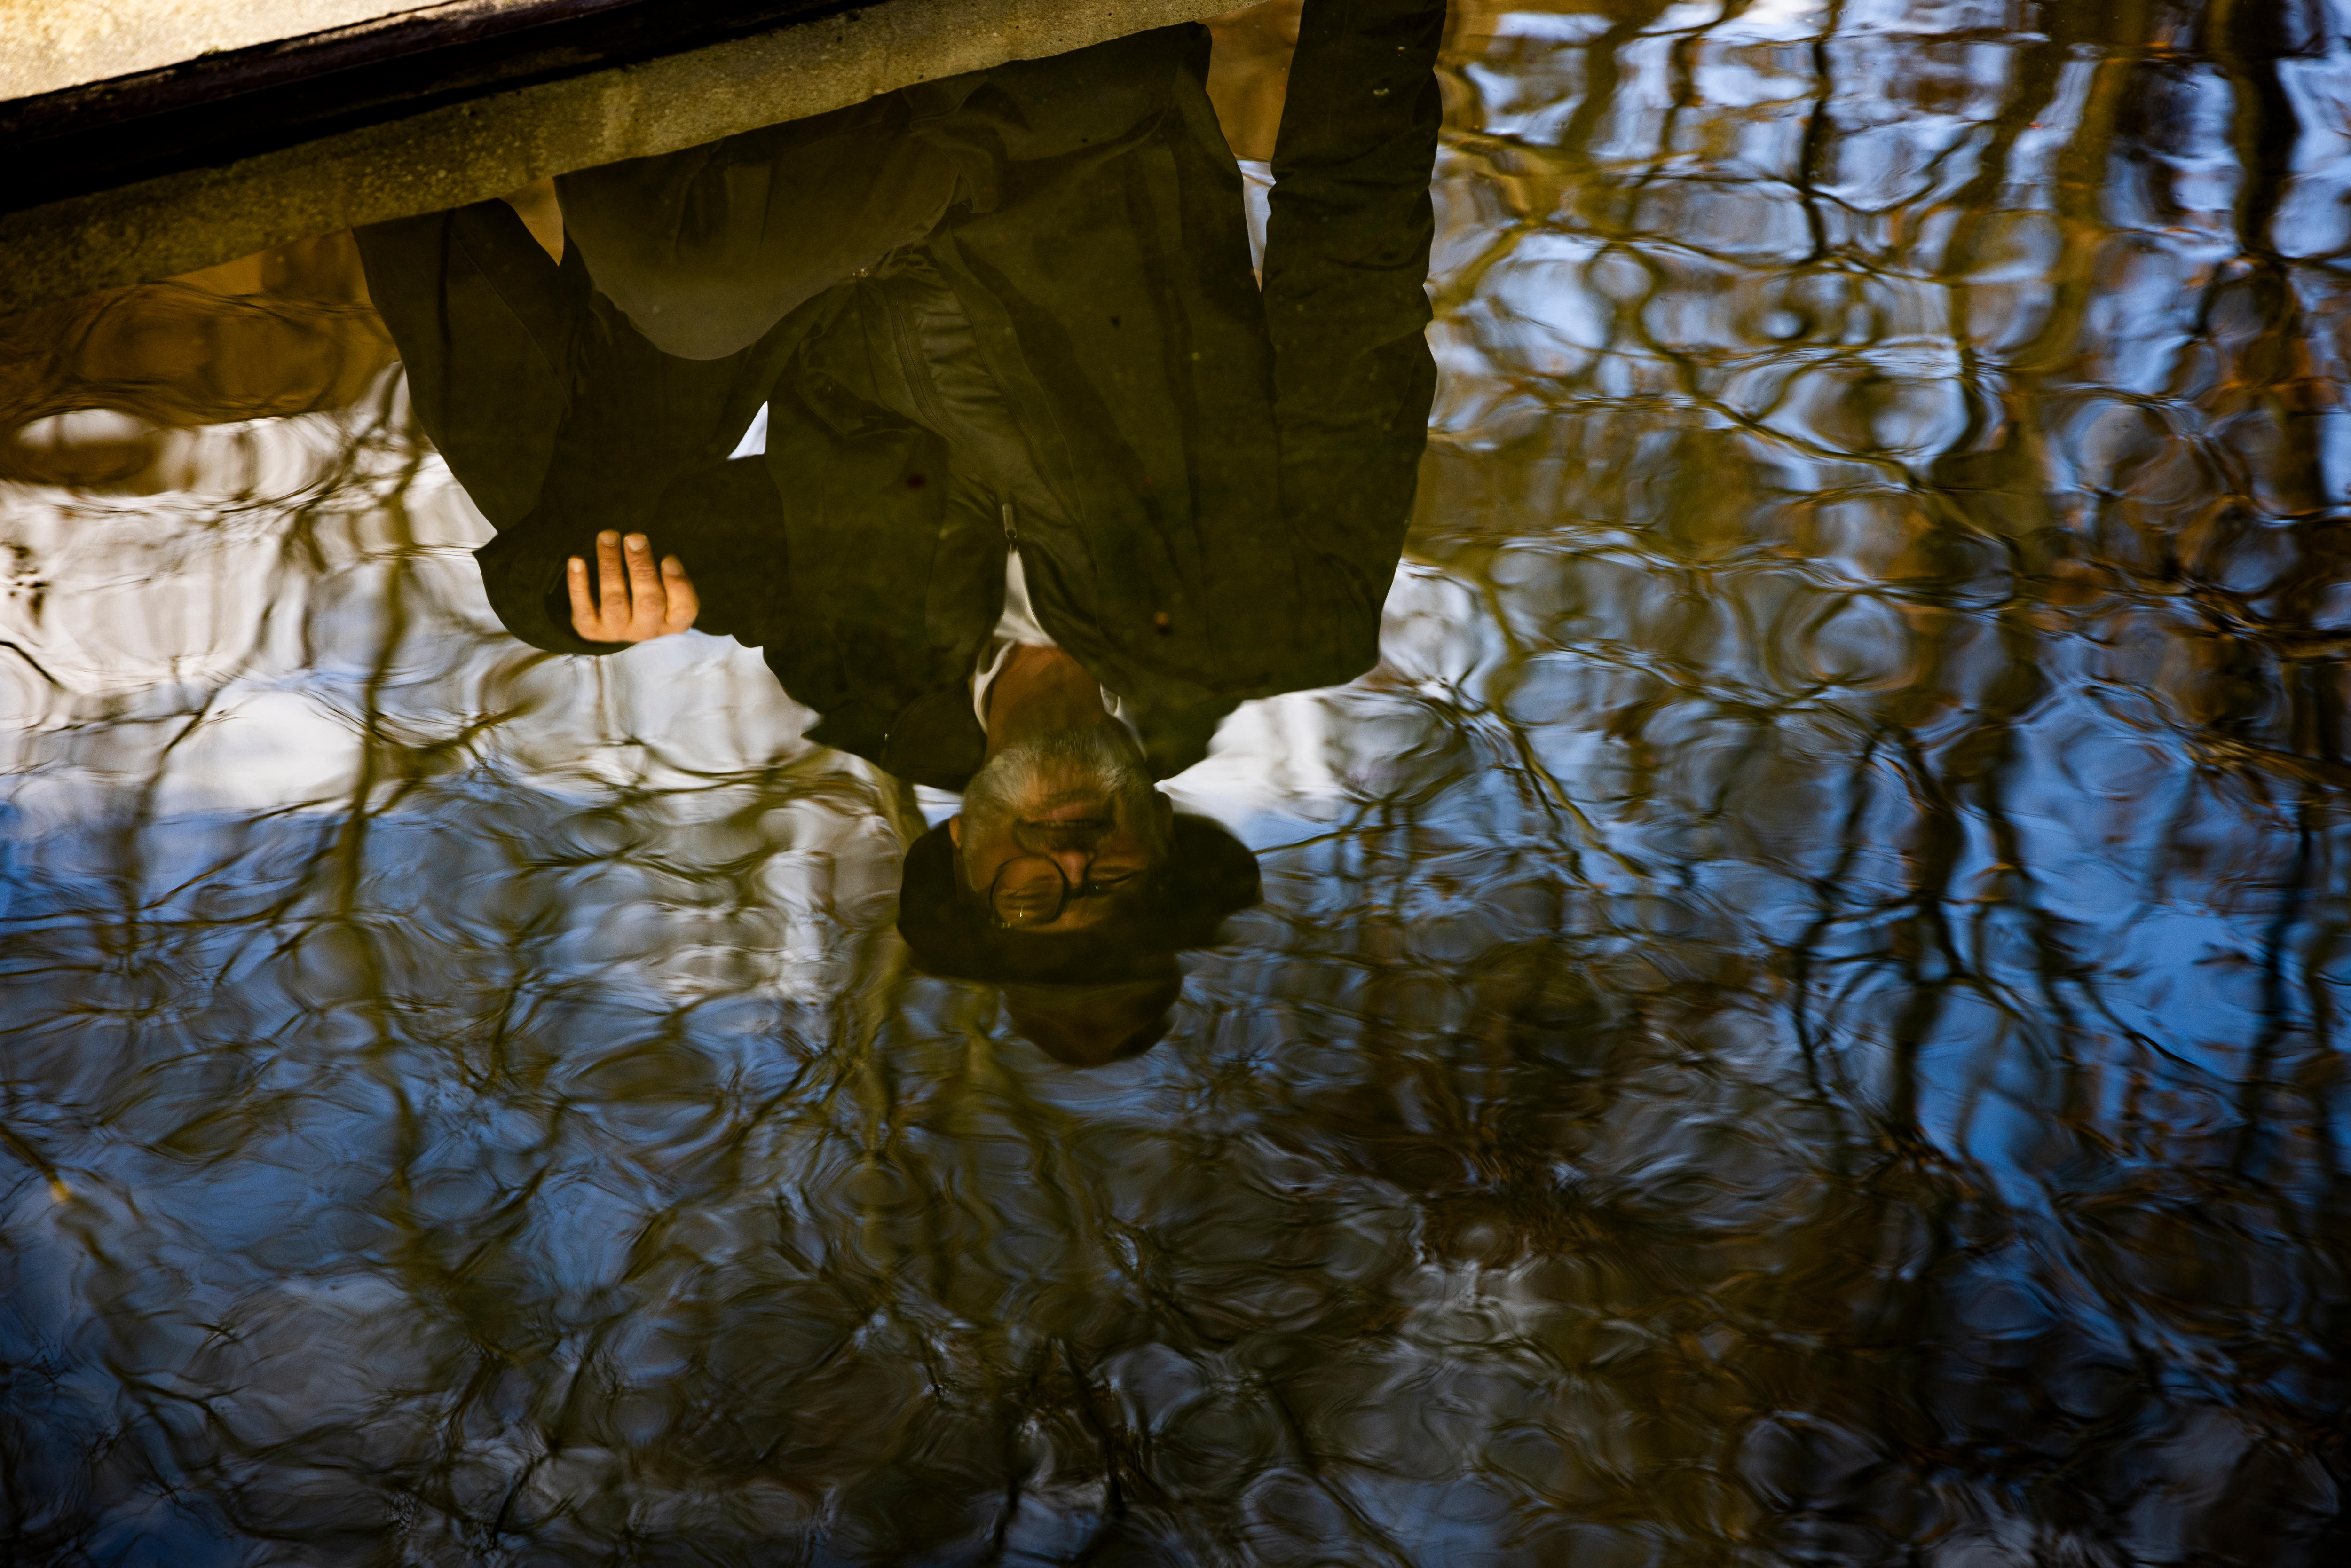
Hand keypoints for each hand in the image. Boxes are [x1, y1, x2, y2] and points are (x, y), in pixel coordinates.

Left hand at [567, 530, 698, 642]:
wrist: (613, 624)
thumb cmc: (646, 597)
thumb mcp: (666, 590)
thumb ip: (667, 573)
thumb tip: (653, 553)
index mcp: (672, 621)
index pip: (684, 608)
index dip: (677, 584)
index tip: (668, 558)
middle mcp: (647, 630)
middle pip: (648, 602)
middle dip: (641, 567)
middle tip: (635, 537)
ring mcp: (617, 632)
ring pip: (614, 600)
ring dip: (611, 565)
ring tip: (608, 537)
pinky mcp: (590, 629)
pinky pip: (583, 607)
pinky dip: (579, 584)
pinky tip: (577, 561)